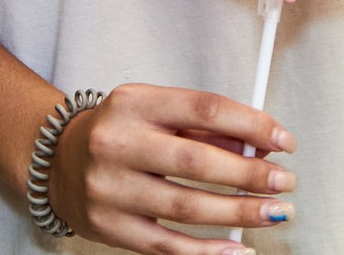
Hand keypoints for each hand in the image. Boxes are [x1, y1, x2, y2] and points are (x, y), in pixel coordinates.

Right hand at [47, 84, 296, 252]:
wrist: (58, 161)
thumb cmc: (119, 132)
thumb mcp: (155, 111)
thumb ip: (205, 128)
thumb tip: (261, 147)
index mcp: (134, 102)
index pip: (204, 108)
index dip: (252, 125)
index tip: (284, 141)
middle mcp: (117, 142)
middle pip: (196, 162)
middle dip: (250, 175)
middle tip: (284, 182)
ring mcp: (110, 188)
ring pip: (186, 207)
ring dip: (238, 213)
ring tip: (273, 212)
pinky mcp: (109, 227)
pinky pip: (167, 246)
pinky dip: (207, 251)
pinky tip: (237, 248)